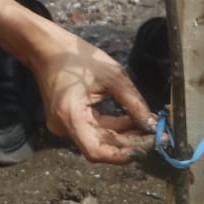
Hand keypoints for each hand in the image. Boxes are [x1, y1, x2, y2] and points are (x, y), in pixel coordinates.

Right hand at [30, 27, 156, 164]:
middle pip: (100, 146)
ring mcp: (63, 125)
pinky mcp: (67, 121)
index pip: (95, 151)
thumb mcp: (112, 76)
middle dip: (129, 143)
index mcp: (69, 116)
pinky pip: (93, 131)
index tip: (145, 149)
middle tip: (156, 137)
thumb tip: (152, 125)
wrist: (46, 48)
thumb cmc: (76, 58)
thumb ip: (134, 103)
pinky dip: (113, 128)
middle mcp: (62, 126)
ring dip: (123, 135)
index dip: (121, 155)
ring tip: (147, 128)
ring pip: (98, 140)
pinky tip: (131, 121)